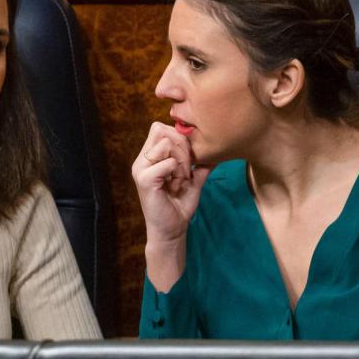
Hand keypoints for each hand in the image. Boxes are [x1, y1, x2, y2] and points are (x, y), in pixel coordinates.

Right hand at [131, 122, 211, 246]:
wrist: (172, 230)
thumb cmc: (179, 205)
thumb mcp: (193, 180)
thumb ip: (201, 164)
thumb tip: (217, 148)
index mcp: (149, 157)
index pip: (160, 128)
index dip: (178, 138)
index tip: (187, 161)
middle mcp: (142, 160)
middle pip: (161, 130)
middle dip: (181, 146)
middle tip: (186, 170)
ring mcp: (140, 169)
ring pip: (166, 143)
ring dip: (181, 161)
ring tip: (180, 179)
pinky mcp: (144, 180)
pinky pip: (168, 162)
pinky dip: (178, 172)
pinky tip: (176, 186)